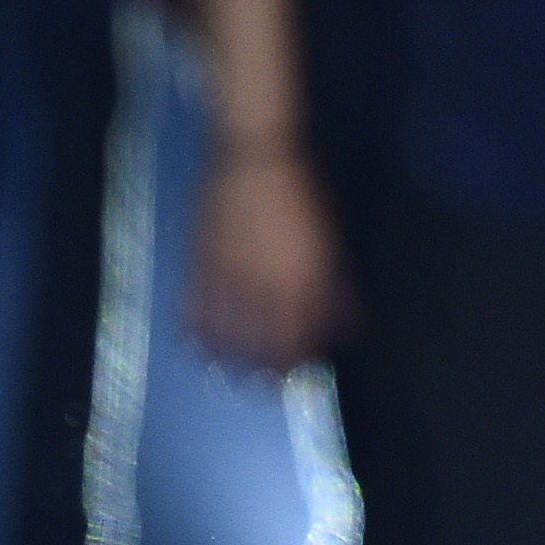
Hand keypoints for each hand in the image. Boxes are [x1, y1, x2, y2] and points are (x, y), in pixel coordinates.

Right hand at [188, 147, 344, 369]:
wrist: (251, 158)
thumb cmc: (299, 196)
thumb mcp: (327, 243)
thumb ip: (337, 288)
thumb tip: (351, 329)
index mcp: (300, 282)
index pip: (299, 341)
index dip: (297, 364)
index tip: (296, 374)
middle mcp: (263, 287)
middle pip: (262, 348)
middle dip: (265, 373)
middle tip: (264, 385)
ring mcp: (228, 279)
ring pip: (226, 338)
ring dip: (230, 363)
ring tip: (233, 376)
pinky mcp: (199, 267)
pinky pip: (193, 314)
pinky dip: (195, 337)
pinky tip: (198, 350)